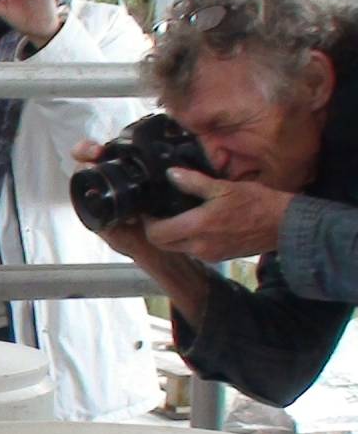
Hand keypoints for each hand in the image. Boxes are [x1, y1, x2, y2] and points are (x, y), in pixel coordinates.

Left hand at [142, 170, 292, 263]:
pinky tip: (196, 226)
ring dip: (173, 236)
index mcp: (198, 227)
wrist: (285, 226)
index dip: (148, 223)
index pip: (156, 234)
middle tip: (159, 214)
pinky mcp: (218, 258)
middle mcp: (198, 246)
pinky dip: (189, 240)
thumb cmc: (258, 203)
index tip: (149, 211)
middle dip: (157, 231)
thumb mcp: (225, 187)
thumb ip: (195, 182)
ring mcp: (208, 255)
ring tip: (177, 217)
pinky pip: (194, 251)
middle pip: (163, 244)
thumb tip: (171, 174)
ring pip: (178, 248)